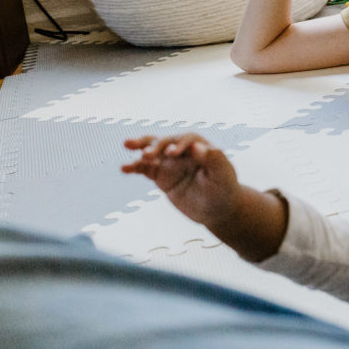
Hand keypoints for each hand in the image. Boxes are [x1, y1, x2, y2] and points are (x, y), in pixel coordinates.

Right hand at [122, 133, 240, 226]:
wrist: (217, 209)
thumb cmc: (224, 189)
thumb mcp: (222, 175)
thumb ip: (214, 159)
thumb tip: (197, 147)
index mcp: (199, 146)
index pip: (187, 140)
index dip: (179, 145)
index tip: (172, 153)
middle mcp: (182, 150)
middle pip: (165, 141)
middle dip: (156, 145)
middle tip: (147, 154)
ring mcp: (169, 162)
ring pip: (152, 150)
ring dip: (141, 147)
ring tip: (127, 144)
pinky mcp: (160, 175)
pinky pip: (145, 168)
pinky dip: (134, 167)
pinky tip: (124, 168)